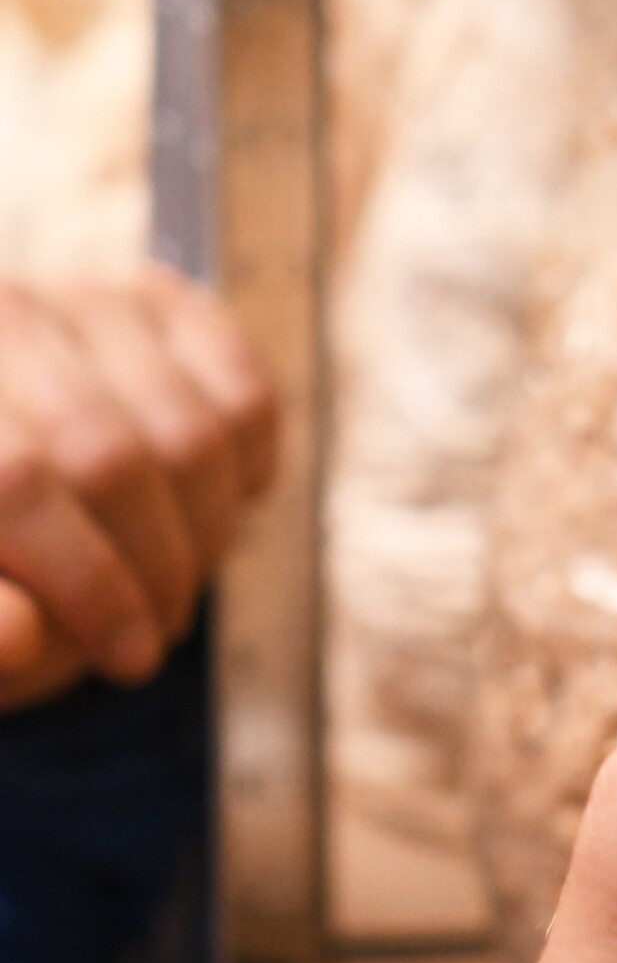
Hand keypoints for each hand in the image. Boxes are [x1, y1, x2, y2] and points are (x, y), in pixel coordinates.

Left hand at [0, 269, 278, 709]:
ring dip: (206, 534)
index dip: (90, 584)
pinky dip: (248, 470)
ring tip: (175, 581)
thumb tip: (21, 636)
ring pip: (193, 431)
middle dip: (154, 569)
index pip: (19, 481)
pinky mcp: (159, 305)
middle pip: (112, 458)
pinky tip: (210, 508)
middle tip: (157, 634)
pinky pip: (246, 397)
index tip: (129, 661)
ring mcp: (79, 301)